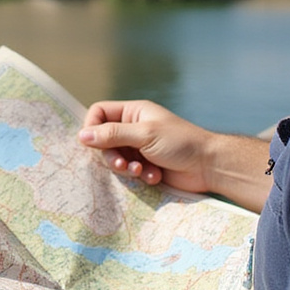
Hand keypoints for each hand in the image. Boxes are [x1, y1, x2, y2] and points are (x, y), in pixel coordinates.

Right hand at [78, 100, 214, 192]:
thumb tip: (81, 135)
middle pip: (104, 140)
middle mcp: (134, 128)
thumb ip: (112, 135)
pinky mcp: (145, 166)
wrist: (208, 166)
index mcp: (134, 112)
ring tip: (139, 171)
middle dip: (111, 154)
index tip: (91, 143)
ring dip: (125, 167)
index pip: (100, 113)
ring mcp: (139, 148)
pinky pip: (129, 172)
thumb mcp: (144, 135)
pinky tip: (153, 176)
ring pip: (115, 158)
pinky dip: (139, 175)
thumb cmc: (180, 142)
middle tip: (121, 164)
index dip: (92, 127)